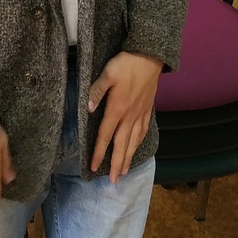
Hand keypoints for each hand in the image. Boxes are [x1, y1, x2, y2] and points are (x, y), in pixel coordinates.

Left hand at [88, 51, 162, 182]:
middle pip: (121, 144)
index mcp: (117, 109)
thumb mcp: (108, 73)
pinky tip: (136, 146)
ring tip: (124, 171)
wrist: (149, 57)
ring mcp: (140, 113)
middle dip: (116, 164)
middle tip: (113, 181)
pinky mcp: (147, 109)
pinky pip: (143, 130)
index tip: (94, 168)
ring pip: (133, 141)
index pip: (105, 135)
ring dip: (128, 157)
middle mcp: (129, 116)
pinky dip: (139, 142)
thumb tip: (88, 108)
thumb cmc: (126, 64)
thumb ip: (97, 91)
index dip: (99, 152)